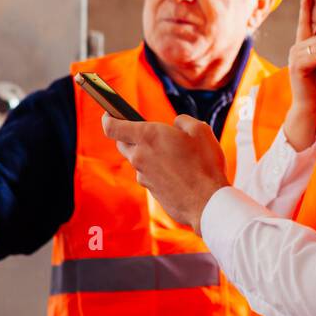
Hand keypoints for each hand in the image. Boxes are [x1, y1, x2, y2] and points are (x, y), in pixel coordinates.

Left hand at [101, 113, 227, 232]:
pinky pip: (149, 175)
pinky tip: (179, 173)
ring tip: (176, 156)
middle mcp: (140, 156)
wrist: (207, 202)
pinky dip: (159, 172)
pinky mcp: (150, 191)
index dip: (108, 118)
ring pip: (138, 160)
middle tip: (151, 134)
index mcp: (148, 136)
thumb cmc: (205, 164)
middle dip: (130, 136)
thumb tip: (175, 124)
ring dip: (149, 155)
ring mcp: (143, 175)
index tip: (109, 113)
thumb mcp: (200, 129)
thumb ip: (182, 121)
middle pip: (122, 143)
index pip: (112, 126)